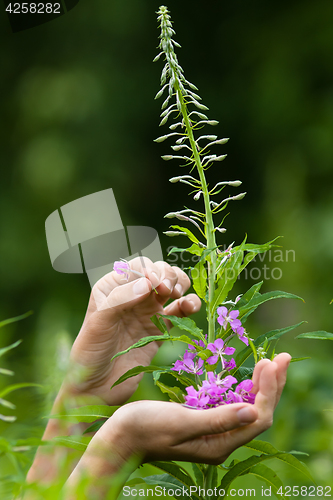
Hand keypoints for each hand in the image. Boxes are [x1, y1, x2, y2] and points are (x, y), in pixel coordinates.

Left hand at [66, 257, 200, 404]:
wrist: (96, 389)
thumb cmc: (89, 354)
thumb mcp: (98, 322)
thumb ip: (120, 299)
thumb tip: (147, 283)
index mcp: (112, 288)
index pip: (137, 267)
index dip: (150, 269)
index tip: (155, 284)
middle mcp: (132, 296)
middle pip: (158, 272)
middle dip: (168, 275)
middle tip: (167, 290)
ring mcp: (148, 312)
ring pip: (172, 287)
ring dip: (180, 285)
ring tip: (178, 296)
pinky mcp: (160, 330)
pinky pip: (179, 311)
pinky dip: (189, 305)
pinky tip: (190, 307)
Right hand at [72, 353, 290, 476]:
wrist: (119, 438)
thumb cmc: (144, 428)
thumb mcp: (180, 422)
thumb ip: (216, 419)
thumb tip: (253, 411)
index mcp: (218, 444)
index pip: (258, 417)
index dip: (268, 390)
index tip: (270, 361)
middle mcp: (221, 440)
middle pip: (258, 412)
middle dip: (273, 385)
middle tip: (283, 357)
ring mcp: (213, 432)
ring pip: (248, 407)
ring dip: (261, 385)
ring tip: (271, 361)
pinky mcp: (204, 421)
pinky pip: (232, 404)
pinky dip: (243, 387)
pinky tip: (247, 375)